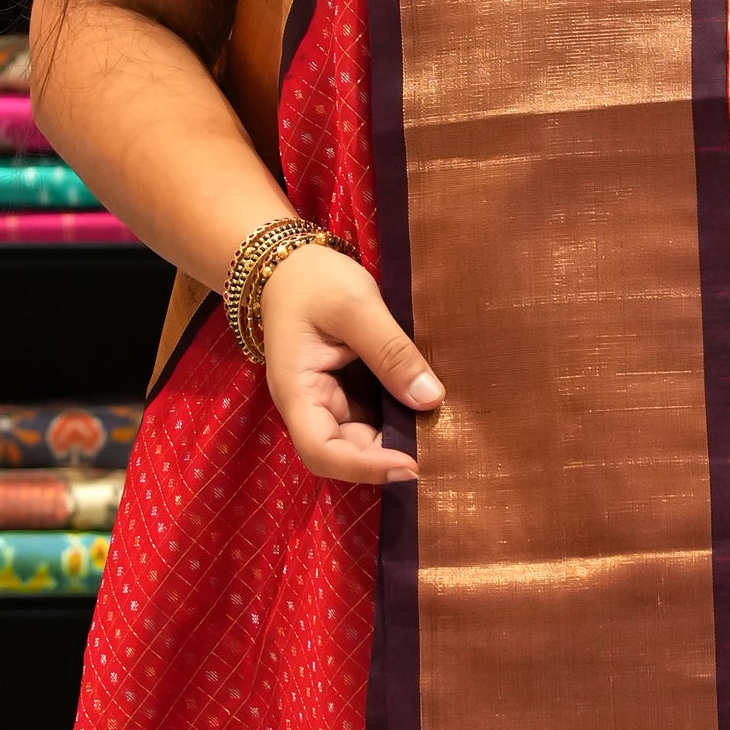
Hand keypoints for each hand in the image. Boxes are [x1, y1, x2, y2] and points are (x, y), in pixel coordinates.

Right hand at [261, 238, 441, 486]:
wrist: (292, 262)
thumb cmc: (314, 280)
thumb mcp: (356, 306)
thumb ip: (391, 351)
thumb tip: (431, 399)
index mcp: (297, 391)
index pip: (322, 451)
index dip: (365, 467)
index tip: (412, 465)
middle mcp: (309, 405)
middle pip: (344, 453)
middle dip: (388, 456)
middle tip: (438, 448)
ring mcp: (327, 400)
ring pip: (361, 440)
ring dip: (396, 442)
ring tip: (438, 434)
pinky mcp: (344, 391)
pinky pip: (371, 418)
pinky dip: (397, 420)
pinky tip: (426, 412)